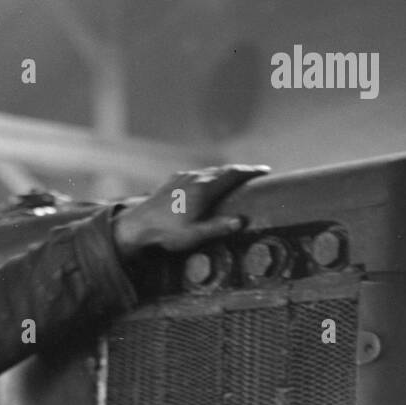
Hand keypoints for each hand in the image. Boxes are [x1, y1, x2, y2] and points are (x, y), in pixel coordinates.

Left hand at [112, 165, 270, 259]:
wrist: (139, 223)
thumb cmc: (167, 232)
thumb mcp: (194, 235)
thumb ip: (218, 227)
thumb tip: (240, 221)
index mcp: (205, 189)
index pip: (233, 174)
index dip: (251, 171)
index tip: (265, 170)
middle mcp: (196, 178)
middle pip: (224, 169)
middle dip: (241, 171)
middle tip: (254, 173)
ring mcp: (184, 176)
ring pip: (210, 170)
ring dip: (225, 172)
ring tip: (235, 178)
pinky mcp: (175, 179)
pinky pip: (198, 173)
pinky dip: (209, 175)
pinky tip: (209, 182)